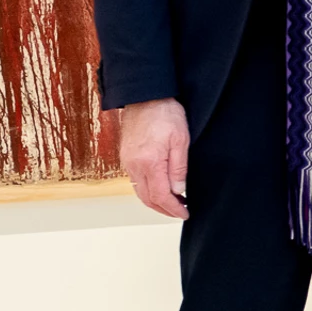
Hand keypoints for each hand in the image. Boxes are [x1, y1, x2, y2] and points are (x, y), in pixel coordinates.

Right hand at [120, 98, 191, 218]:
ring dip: (156, 202)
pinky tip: (160, 188)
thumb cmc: (164, 113)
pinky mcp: (126, 158)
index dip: (173, 209)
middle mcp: (134, 166)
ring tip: (173, 203)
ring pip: (140, 192)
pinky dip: (148, 191)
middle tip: (180, 211)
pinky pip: (136, 182)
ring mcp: (128, 162)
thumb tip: (178, 191)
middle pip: (148, 199)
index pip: (161, 196)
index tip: (184, 213)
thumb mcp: (181, 140)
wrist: (144, 96)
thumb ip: (178, 168)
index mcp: (149, 163)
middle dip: (164, 209)